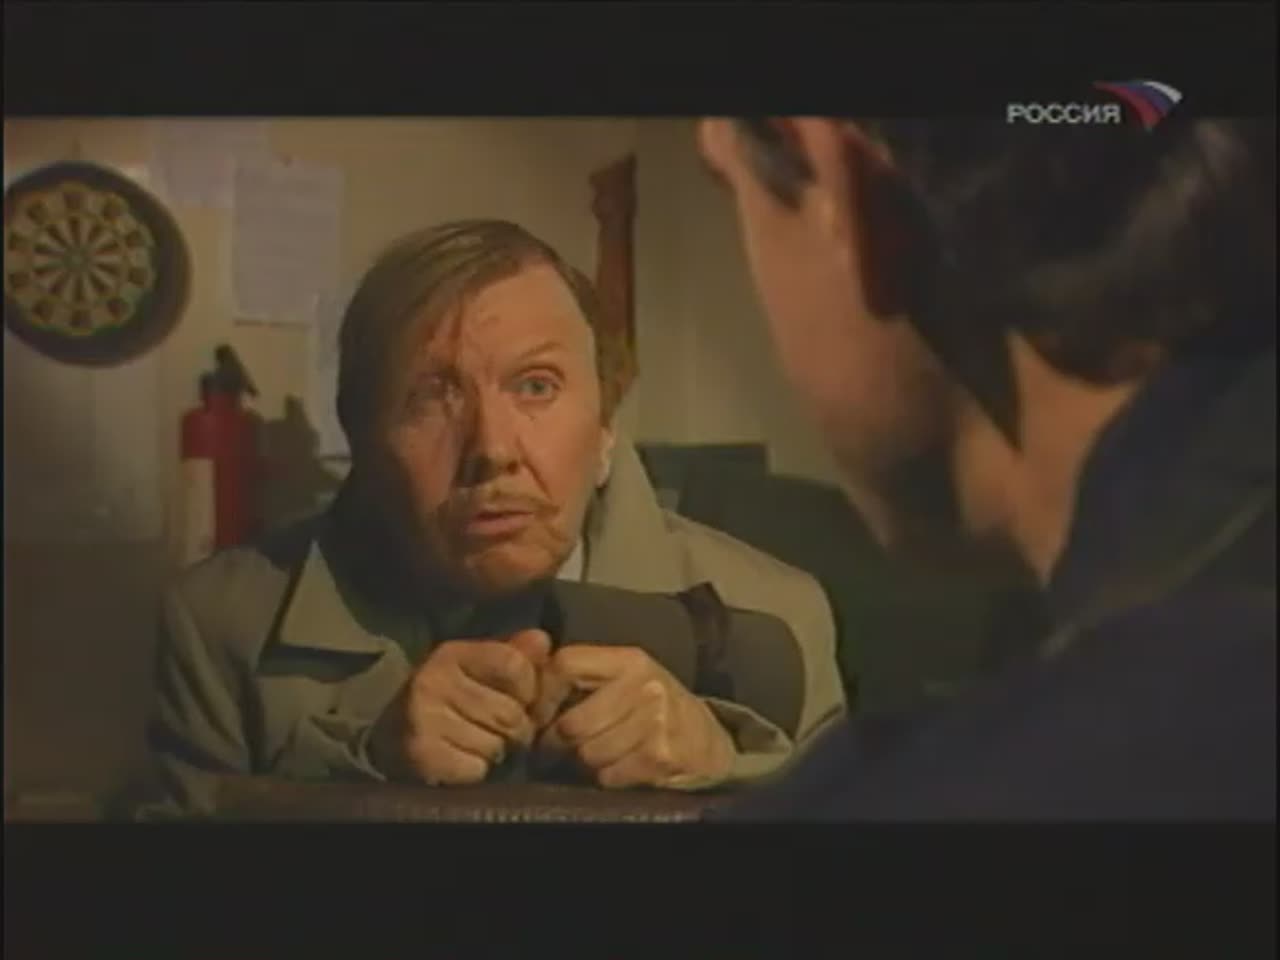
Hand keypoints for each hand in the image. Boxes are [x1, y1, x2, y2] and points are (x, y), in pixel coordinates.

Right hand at [369, 629, 550, 784]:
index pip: (515, 666)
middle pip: (509, 713)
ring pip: (495, 744)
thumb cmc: (449, 699)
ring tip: (479, 742)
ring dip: (496, 751)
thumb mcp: (479, 668)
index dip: (529, 689)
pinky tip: (463, 759)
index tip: (522, 699)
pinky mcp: (421, 755)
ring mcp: (423, 718)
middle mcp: (433, 681)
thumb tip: (542, 640)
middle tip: (503, 730)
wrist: (391, 736)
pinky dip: (476, 770)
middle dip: (516, 728)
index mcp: (452, 654)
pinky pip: (476, 768)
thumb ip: (515, 653)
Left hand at [531, 646, 734, 788]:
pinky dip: (608, 777)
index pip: (565, 665)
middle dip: (560, 741)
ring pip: (587, 754)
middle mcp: (645, 686)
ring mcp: (656, 723)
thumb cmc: (654, 706)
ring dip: (586, 762)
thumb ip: (583, 675)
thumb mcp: (625, 677)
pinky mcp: (661, 758)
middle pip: (571, 722)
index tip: (538, 715)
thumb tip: (527, 685)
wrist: (707, 741)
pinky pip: (608, 776)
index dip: (542, 695)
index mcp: (629, 660)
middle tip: (563, 746)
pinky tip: (621, 767)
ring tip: (600, 753)